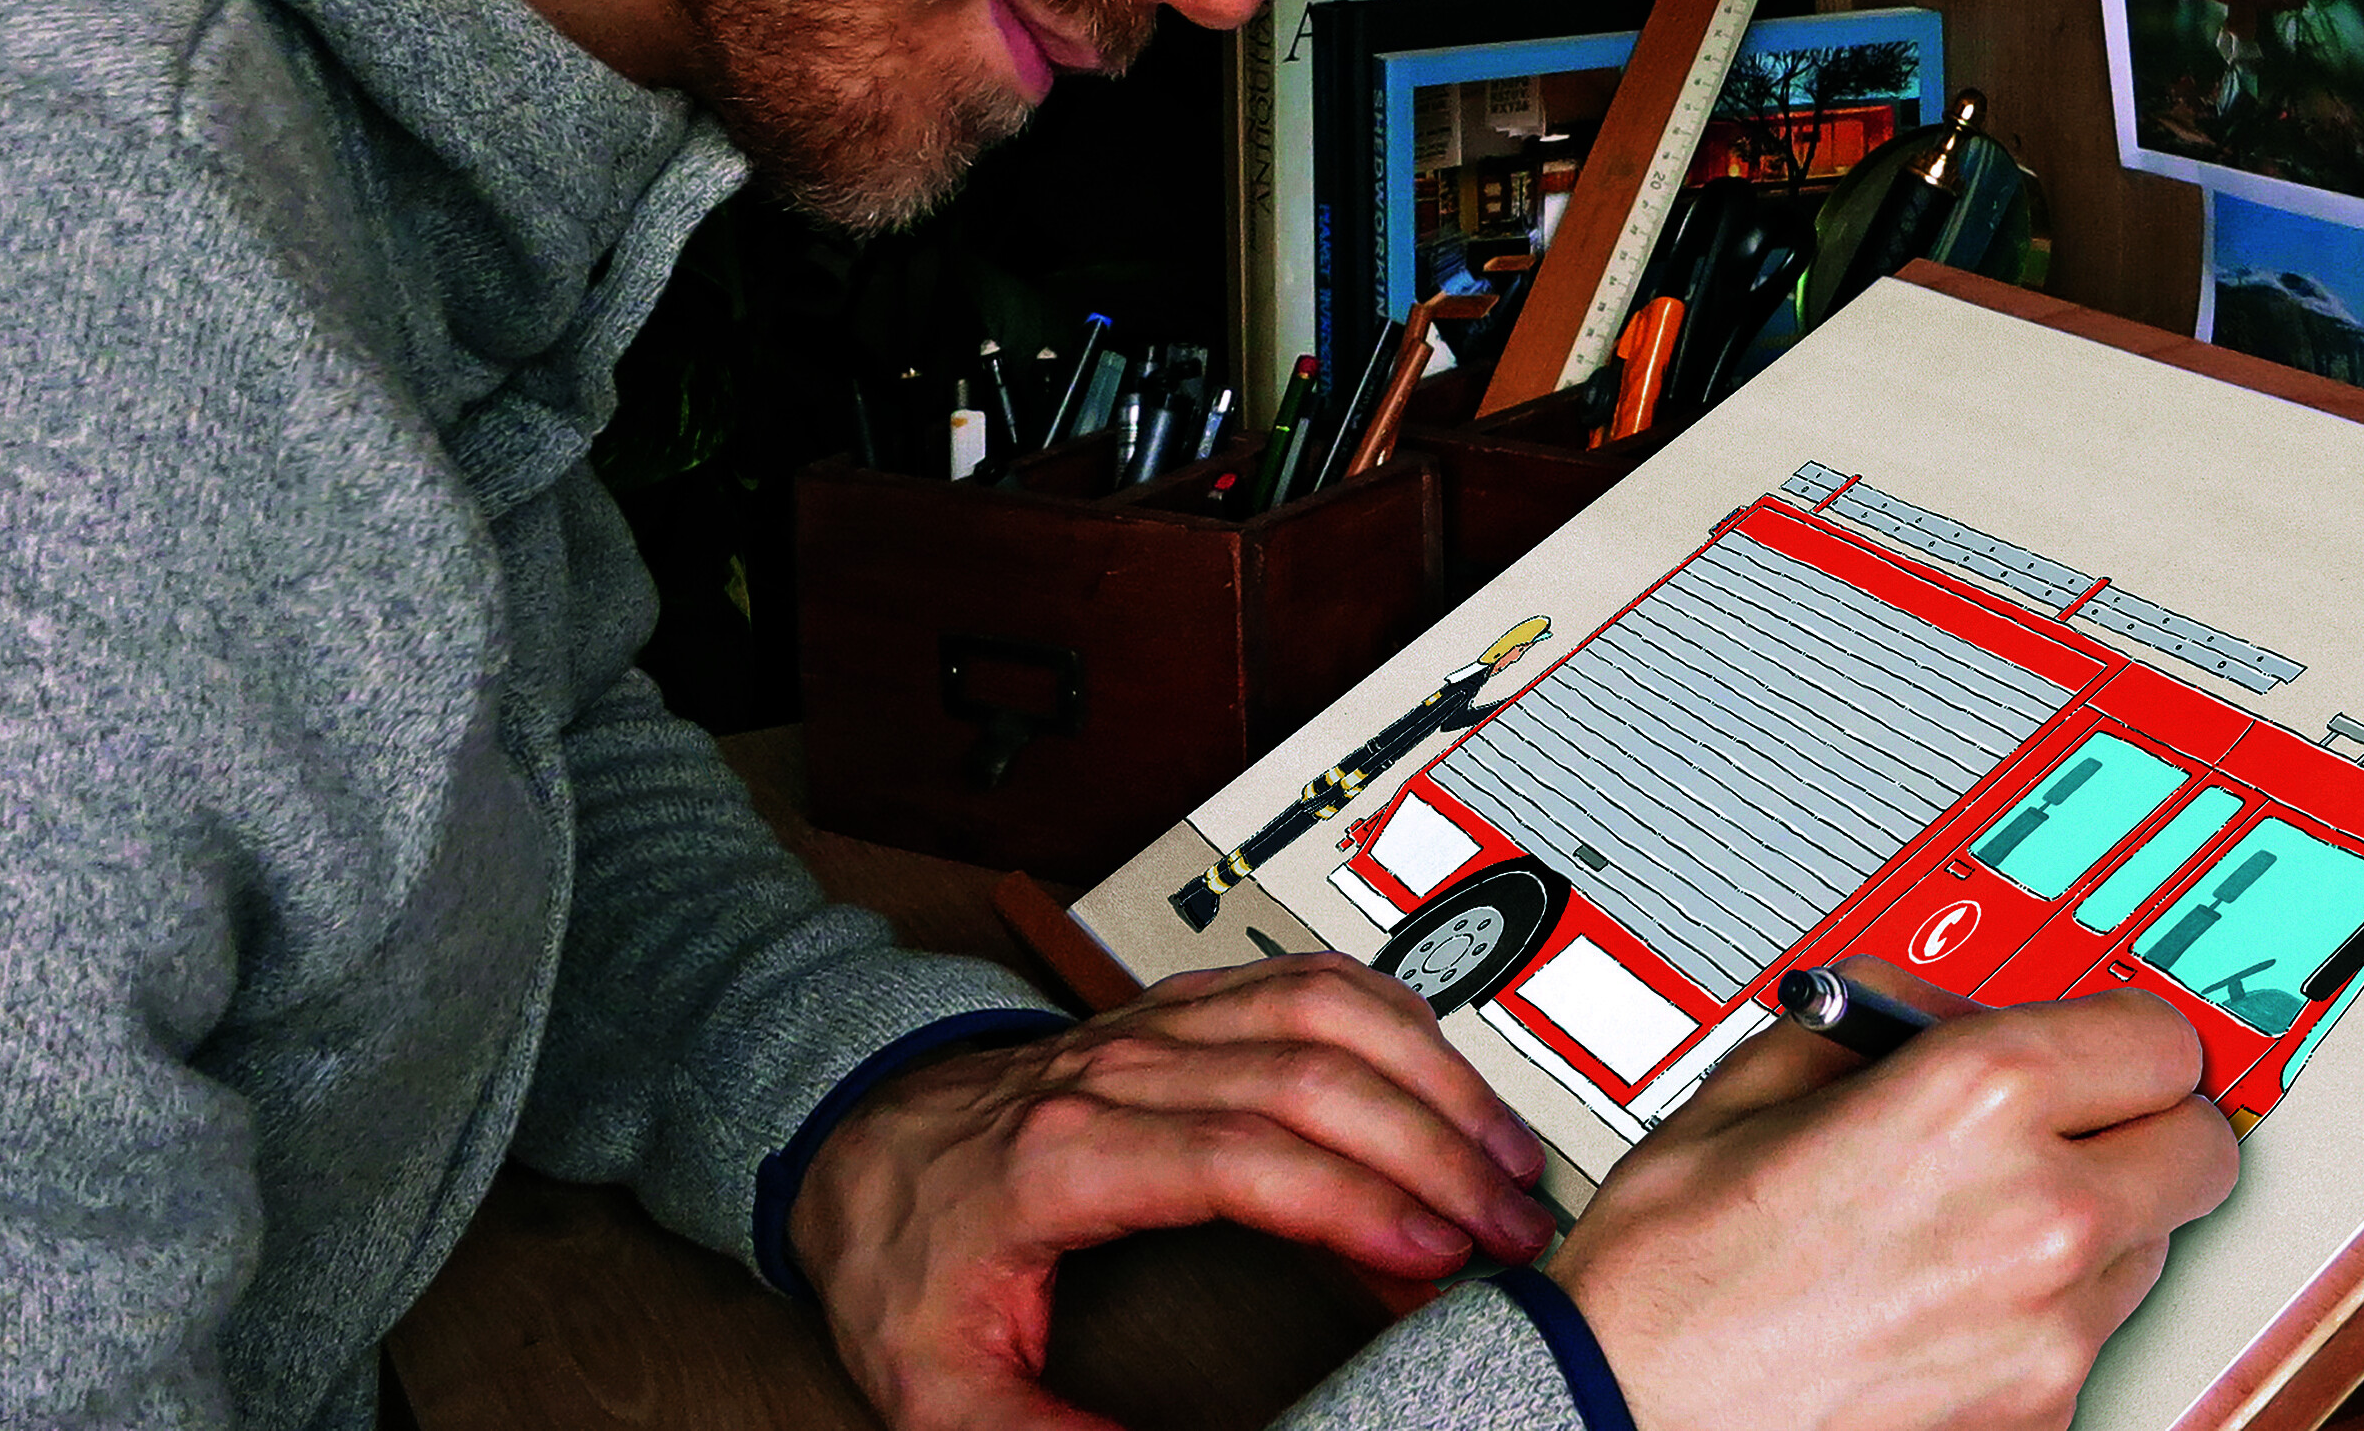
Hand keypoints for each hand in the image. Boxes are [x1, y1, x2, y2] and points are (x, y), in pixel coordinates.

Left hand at [791, 952, 1558, 1430]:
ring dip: (1434, 1074)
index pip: (1245, 1156)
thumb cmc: (900, 1249)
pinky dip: (1394, 1017)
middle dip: (1434, 1149)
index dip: (1355, 1201)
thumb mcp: (937, 1384)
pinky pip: (1307, 978)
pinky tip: (1445, 1072)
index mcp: (1068, 1155)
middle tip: (1512, 1226)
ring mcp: (1157, 1025)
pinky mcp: (1182, 1007)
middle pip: (1313, 1077)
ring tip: (1507, 1154)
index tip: (1437, 1255)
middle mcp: (1124, 1068)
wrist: (851, 1139)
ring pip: (1325, 1011)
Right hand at [1553, 960, 2241, 1430]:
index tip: (2095, 1048)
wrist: (1622, 1410)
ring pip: (2153, 1248)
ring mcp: (2050, 1332)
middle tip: (2073, 1125)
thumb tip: (1940, 1008)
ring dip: (2098, 1224)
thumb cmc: (1674, 1269)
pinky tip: (1951, 1304)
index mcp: (1981, 1097)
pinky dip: (2045, 1318)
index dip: (2119, 1036)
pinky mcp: (2038, 1418)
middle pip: (2199, 1146)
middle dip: (2141, 1125)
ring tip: (1978, 1225)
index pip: (2161, 1038)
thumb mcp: (1760, 1076)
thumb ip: (1880, 1014)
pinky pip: (2091, 1340)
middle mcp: (2042, 1213)